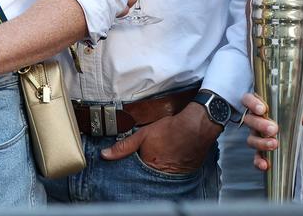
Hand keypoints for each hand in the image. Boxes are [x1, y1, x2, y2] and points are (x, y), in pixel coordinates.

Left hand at [100, 102, 219, 174]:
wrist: (197, 126)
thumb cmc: (172, 128)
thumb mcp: (143, 134)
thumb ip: (123, 146)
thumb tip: (105, 154)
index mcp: (148, 166)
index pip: (134, 174)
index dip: (132, 168)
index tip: (134, 163)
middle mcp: (161, 174)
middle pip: (148, 177)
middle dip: (145, 171)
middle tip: (149, 159)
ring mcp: (174, 174)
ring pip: (161, 176)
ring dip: (158, 170)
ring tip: (161, 159)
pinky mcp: (185, 172)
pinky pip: (174, 174)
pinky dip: (171, 169)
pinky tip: (171, 159)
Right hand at [239, 92, 302, 171]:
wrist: (291, 127)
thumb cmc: (291, 113)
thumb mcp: (299, 109)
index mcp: (259, 105)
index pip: (248, 100)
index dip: (252, 103)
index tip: (262, 109)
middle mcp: (254, 120)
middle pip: (250, 120)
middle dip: (260, 125)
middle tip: (274, 129)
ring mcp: (255, 135)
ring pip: (251, 139)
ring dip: (261, 142)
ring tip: (275, 144)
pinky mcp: (259, 150)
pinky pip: (255, 156)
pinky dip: (259, 161)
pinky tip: (266, 165)